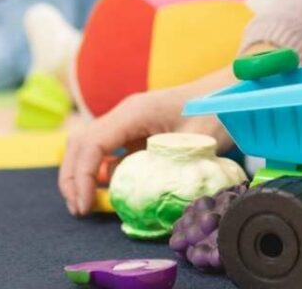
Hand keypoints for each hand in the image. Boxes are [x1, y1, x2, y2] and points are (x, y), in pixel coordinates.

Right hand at [60, 84, 230, 216]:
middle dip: (72, 177)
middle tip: (80, 210)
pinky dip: (100, 170)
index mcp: (136, 111)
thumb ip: (170, 169)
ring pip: (90, 145)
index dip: (81, 177)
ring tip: (87, 204)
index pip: (92, 143)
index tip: (85, 206)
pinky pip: (108, 149)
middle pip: (81, 143)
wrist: (229, 90)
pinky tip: (109, 189)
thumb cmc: (217, 110)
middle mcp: (126, 113)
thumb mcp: (196, 142)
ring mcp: (130, 120)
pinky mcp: (137, 129)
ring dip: (82, 173)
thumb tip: (145, 201)